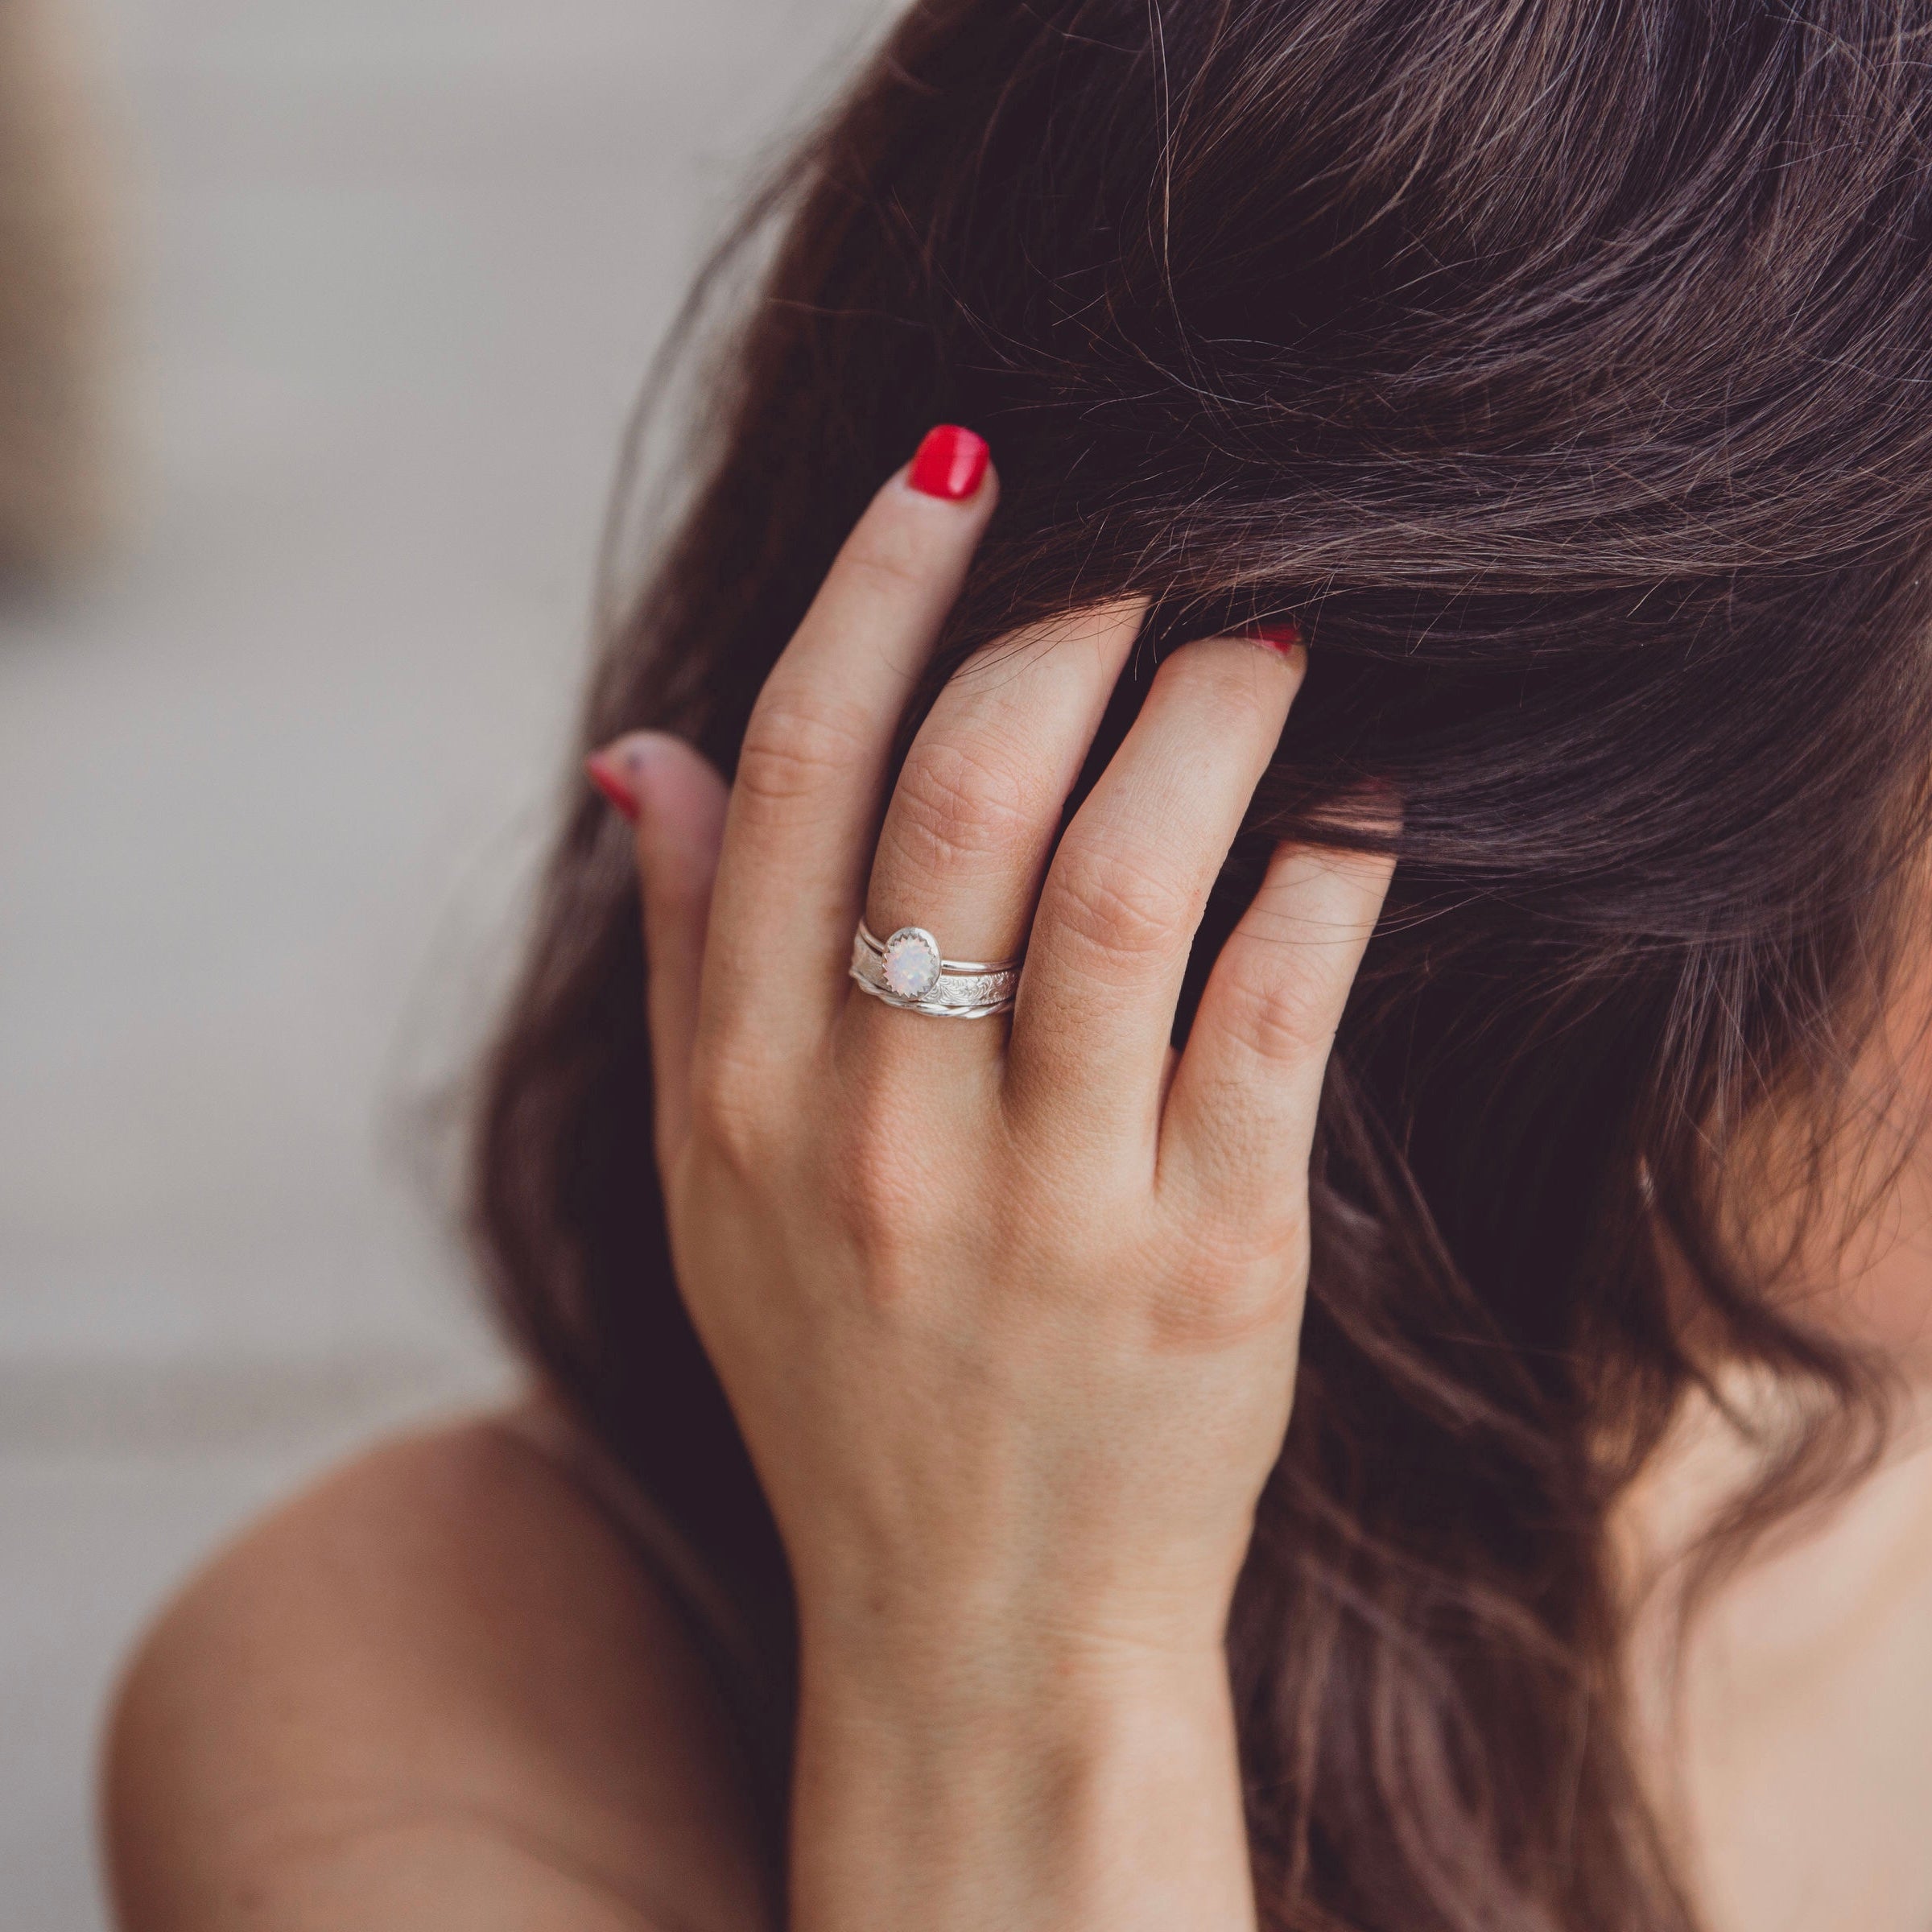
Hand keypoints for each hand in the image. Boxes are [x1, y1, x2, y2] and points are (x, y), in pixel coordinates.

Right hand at [591, 430, 1392, 1927]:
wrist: (979, 1626)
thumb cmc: (842, 1384)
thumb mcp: (703, 1189)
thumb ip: (682, 961)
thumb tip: (643, 750)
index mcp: (740, 1095)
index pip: (800, 769)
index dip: (882, 583)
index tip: (963, 466)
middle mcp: (875, 1138)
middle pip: (968, 793)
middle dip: (1070, 624)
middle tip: (1158, 551)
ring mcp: (1047, 1208)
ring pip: (1130, 879)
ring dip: (1212, 714)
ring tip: (1270, 632)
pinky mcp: (1208, 1268)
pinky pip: (1278, 1011)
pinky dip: (1331, 869)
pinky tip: (1360, 790)